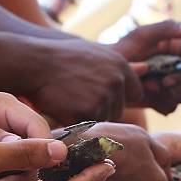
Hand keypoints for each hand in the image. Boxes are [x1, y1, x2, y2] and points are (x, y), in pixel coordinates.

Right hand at [23, 37, 142, 124]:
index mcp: (121, 67)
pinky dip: (75, 123)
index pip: (135, 93)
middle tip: (79, 99)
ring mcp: (102, 99)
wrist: (35, 63)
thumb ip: (118, 65)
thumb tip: (145, 68)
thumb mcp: (95, 52)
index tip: (102, 97)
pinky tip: (63, 109)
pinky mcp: (86, 113)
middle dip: (103, 110)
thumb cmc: (61, 57)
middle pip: (118, 110)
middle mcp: (116, 82)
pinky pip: (86, 127)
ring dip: (88, 118)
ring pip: (103, 121)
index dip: (119, 97)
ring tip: (70, 101)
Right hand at [82, 123, 169, 180]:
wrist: (72, 151)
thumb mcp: (144, 138)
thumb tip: (165, 169)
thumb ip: (162, 156)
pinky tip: (91, 175)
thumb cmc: (111, 140)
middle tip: (120, 160)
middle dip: (136, 180)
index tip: (138, 155)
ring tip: (103, 166)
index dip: (152, 166)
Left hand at [113, 20, 180, 114]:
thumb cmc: (121, 51)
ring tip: (145, 87)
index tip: (167, 81)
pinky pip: (171, 107)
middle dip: (176, 87)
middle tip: (152, 86)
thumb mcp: (141, 36)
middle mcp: (179, 66)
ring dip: (165, 96)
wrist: (106, 75)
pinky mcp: (163, 98)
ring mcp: (172, 83)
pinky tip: (146, 97)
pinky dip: (159, 105)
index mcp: (179, 48)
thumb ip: (166, 29)